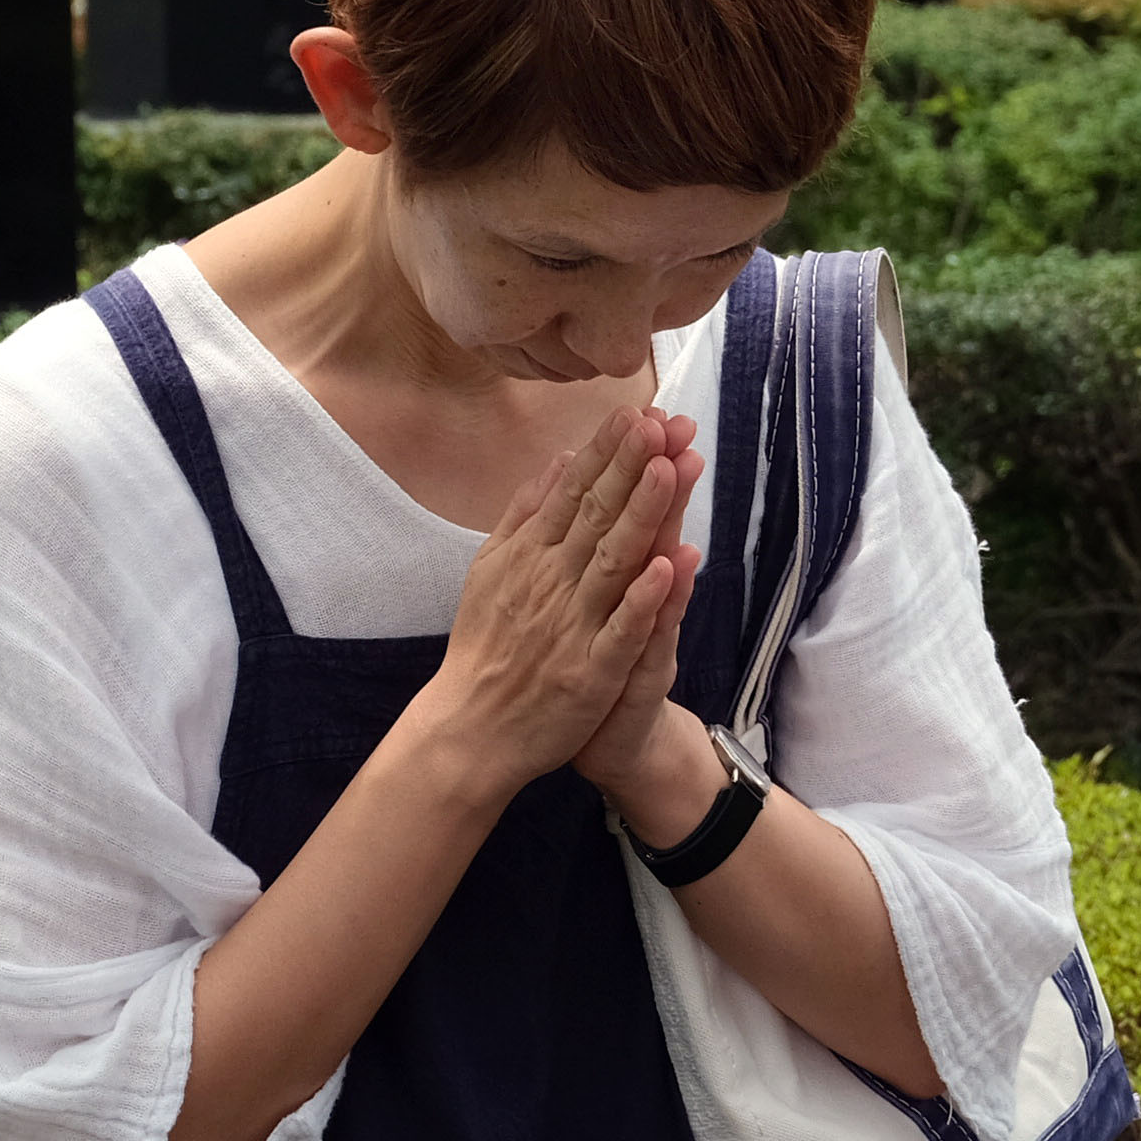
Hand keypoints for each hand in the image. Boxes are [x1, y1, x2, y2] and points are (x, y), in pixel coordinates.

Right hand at [419, 400, 695, 798]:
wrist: (471, 729)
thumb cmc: (485, 646)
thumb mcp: (491, 569)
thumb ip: (524, 516)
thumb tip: (556, 462)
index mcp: (530, 555)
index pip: (573, 492)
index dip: (606, 453)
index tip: (634, 412)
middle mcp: (550, 581)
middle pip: (596, 515)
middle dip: (630, 466)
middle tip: (660, 422)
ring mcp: (572, 624)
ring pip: (613, 560)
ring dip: (642, 513)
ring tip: (669, 469)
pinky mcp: (590, 670)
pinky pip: (622, 629)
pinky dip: (644, 597)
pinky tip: (669, 564)